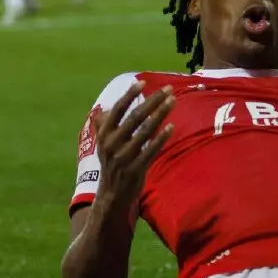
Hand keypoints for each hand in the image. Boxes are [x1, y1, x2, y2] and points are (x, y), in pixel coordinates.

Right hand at [92, 81, 175, 212]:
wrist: (112, 194)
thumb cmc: (112, 164)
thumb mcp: (103, 144)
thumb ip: (104, 126)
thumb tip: (104, 108)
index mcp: (104, 134)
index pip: (118, 110)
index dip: (130, 95)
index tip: (142, 82)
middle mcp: (112, 143)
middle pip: (135, 117)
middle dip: (153, 101)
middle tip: (169, 89)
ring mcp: (123, 157)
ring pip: (145, 131)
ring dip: (160, 114)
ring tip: (173, 102)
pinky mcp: (135, 168)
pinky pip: (151, 150)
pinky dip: (161, 138)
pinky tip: (171, 127)